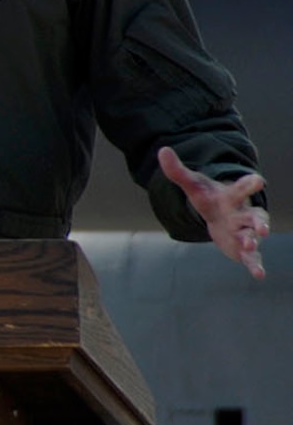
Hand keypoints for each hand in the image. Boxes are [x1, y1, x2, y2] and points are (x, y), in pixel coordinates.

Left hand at [158, 146, 268, 278]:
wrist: (218, 215)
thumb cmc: (209, 198)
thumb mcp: (192, 184)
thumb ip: (177, 170)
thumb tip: (162, 150)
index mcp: (231, 197)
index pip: (242, 188)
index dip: (250, 184)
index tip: (258, 180)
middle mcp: (243, 214)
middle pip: (254, 216)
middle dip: (258, 221)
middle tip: (261, 227)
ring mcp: (245, 232)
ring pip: (253, 236)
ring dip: (253, 241)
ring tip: (250, 245)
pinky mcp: (243, 249)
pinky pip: (252, 257)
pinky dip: (255, 265)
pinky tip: (258, 274)